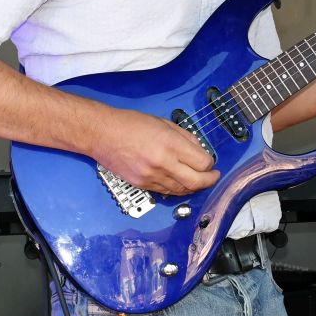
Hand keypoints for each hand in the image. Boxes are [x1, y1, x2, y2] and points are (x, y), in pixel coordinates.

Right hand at [95, 108, 219, 195]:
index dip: (210, 163)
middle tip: (213, 176)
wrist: (102, 134)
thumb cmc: (131, 124)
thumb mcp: (164, 123)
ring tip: (198, 180)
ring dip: (194, 187)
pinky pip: (166, 192)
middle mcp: (163, 163)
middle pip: (197, 181)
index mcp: (170, 143)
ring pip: (182, 190)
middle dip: (209, 181)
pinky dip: (177, 188)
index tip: (210, 162)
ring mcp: (152, 176)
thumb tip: (200, 151)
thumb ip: (185, 137)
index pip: (202, 162)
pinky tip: (180, 182)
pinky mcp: (142, 185)